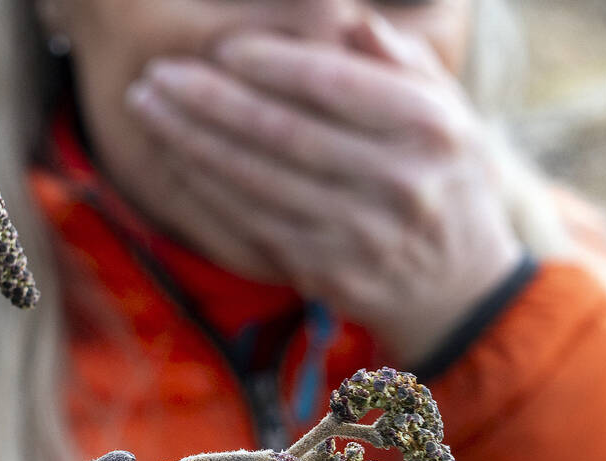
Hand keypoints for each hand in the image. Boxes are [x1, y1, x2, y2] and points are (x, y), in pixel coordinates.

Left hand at [124, 16, 523, 364]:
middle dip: (208, 99)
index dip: (269, 62)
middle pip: (281, 131)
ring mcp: (357, 233)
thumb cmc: (444, 180)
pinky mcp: (324, 271)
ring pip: (254, 179)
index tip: (219, 45)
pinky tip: (170, 158)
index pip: (333, 85)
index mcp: (430, 128)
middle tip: (155, 74)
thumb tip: (352, 20)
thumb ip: (402, 64)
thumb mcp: (451, 114)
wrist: (459, 289)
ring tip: (146, 106)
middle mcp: (397, 181)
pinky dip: (203, 188)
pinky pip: (248, 222)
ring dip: (190, 141)